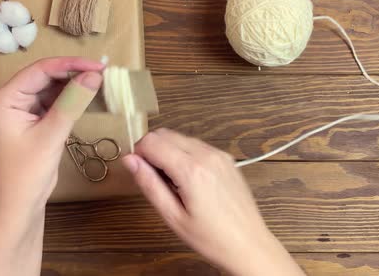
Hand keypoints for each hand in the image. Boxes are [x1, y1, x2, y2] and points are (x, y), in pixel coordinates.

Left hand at [0, 57, 102, 275]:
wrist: (18, 205)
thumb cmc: (27, 172)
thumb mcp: (51, 135)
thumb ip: (72, 103)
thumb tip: (94, 76)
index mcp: (5, 98)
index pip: (40, 70)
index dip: (70, 64)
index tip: (98, 65)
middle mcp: (10, 99)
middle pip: (45, 76)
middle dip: (74, 73)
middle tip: (104, 72)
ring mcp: (21, 110)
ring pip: (51, 88)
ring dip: (74, 85)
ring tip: (101, 81)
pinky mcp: (32, 120)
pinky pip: (53, 102)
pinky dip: (71, 99)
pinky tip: (89, 96)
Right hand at [123, 129, 304, 275]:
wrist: (248, 244)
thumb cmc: (213, 238)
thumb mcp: (173, 216)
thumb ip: (149, 184)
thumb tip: (130, 161)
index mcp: (192, 170)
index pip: (152, 141)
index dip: (138, 153)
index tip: (137, 169)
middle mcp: (207, 156)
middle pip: (164, 134)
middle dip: (151, 150)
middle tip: (152, 178)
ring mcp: (219, 155)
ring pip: (180, 137)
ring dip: (168, 151)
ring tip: (171, 183)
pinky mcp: (226, 159)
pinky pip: (196, 145)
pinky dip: (184, 154)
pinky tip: (187, 180)